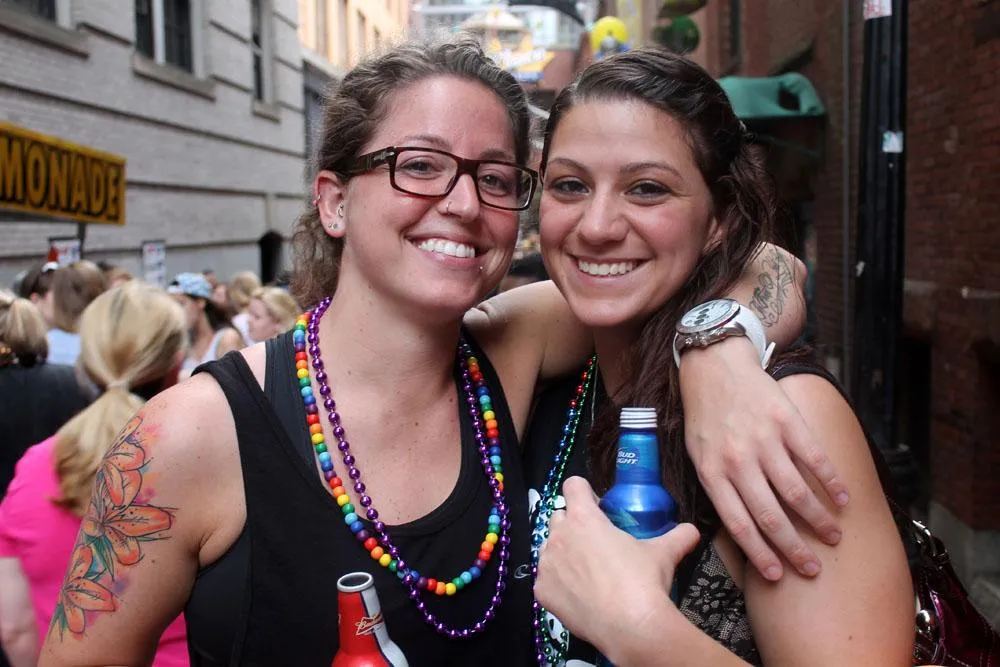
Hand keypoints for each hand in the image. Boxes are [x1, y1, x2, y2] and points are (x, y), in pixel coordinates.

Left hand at [534, 477, 700, 656]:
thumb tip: (692, 530)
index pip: (573, 486)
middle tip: (595, 542)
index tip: (596, 507)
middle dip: (574, 524)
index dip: (584, 492)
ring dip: (563, 552)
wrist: (629, 626)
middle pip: (559, 516)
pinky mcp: (541, 590)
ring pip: (548, 547)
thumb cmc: (642, 581)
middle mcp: (559, 535)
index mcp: (584, 518)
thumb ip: (678, 536)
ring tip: (586, 570)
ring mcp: (547, 564)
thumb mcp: (663, 553)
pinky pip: (546, 579)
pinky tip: (578, 595)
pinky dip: (558, 584)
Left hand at [679, 338, 848, 580]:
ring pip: (797, 492)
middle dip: (794, 548)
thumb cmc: (706, 417)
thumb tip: (739, 528)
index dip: (760, 554)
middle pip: (771, 515)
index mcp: (713, 472)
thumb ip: (716, 487)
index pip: (739, 524)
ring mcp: (764, 440)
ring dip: (819, 520)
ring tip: (833, 537)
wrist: (715, 367)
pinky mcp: (787, 421)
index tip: (779, 575)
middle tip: (813, 568)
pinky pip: (814, 459)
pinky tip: (843, 500)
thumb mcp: (697, 454)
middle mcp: (738, 460)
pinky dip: (832, 483)